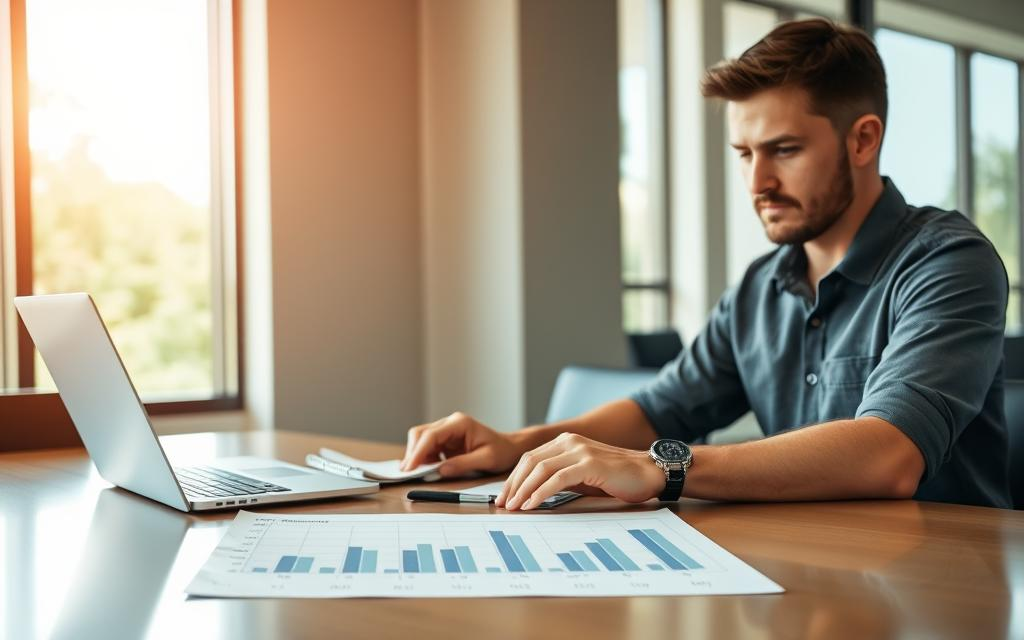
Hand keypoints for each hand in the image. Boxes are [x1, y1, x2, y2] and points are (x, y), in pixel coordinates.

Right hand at [401, 412, 526, 477]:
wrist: (509, 448)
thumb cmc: (501, 451)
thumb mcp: (486, 459)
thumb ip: (463, 464)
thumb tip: (439, 470)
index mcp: (460, 423)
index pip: (431, 435)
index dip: (418, 451)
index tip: (410, 467)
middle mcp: (450, 423)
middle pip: (420, 434)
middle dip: (413, 453)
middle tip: (408, 473)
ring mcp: (446, 431)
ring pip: (421, 440)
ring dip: (417, 456)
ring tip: (416, 473)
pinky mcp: (445, 440)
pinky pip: (427, 447)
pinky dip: (423, 459)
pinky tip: (425, 470)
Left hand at [496, 433, 665, 510]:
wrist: (649, 473)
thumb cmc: (617, 478)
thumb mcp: (583, 475)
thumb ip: (560, 477)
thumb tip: (532, 494)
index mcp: (565, 441)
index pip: (530, 458)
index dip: (514, 478)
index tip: (505, 497)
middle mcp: (570, 441)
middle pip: (530, 462)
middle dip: (513, 484)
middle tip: (503, 504)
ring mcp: (579, 451)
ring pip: (540, 469)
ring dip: (523, 489)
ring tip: (514, 507)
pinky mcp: (589, 464)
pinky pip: (557, 479)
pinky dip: (540, 492)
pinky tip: (532, 504)